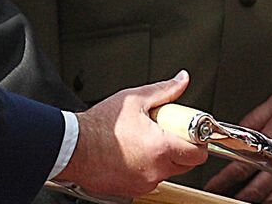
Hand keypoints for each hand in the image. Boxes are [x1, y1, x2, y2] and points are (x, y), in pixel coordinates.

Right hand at [55, 70, 209, 197]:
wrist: (72, 147)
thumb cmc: (98, 126)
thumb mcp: (135, 99)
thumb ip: (165, 90)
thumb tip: (182, 80)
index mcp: (161, 148)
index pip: (198, 153)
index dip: (199, 141)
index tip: (193, 131)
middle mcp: (155, 170)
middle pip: (185, 163)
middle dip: (182, 148)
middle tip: (168, 132)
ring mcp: (143, 183)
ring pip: (167, 172)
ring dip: (164, 158)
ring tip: (146, 140)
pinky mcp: (130, 190)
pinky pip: (149, 179)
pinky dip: (147, 168)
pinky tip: (133, 152)